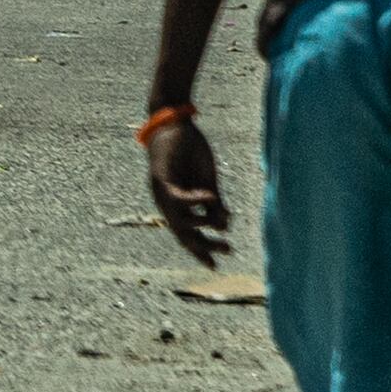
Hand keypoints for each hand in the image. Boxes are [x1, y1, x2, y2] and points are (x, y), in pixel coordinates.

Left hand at [145, 112, 232, 268]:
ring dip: (203, 224)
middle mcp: (168, 203)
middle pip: (183, 234)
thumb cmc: (189, 153)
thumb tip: (225, 225)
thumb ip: (214, 203)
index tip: (214, 266)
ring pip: (179, 220)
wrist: (174, 125)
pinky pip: (177, 198)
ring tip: (223, 223)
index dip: (199, 251)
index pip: (186, 235)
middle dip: (204, 245)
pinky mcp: (162, 178)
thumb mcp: (207, 182)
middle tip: (228, 250)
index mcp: (179, 205)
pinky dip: (195, 201)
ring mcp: (163, 192)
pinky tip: (210, 197)